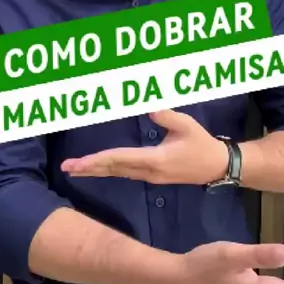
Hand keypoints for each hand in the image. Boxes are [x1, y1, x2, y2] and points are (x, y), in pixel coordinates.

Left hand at [61, 109, 227, 184]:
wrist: (216, 167)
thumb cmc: (202, 144)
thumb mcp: (187, 125)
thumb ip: (167, 116)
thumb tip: (148, 106)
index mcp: (155, 160)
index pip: (120, 158)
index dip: (98, 159)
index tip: (80, 162)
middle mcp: (148, 172)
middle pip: (113, 169)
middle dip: (89, 168)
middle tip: (66, 167)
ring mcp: (149, 177)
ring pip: (117, 173)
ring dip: (95, 170)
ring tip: (74, 169)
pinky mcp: (151, 176)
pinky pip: (124, 173)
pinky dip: (107, 170)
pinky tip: (96, 169)